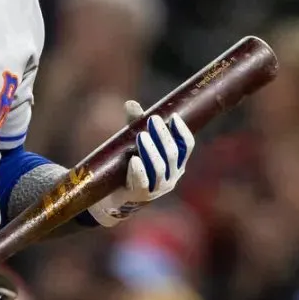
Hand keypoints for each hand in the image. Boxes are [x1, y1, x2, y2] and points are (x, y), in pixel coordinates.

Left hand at [89, 101, 193, 227]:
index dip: (181, 131)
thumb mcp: (133, 143)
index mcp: (176, 164)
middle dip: (163, 135)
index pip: (187, 146)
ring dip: (150, 150)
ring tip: (141, 136)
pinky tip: (134, 160)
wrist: (111, 196)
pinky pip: (143, 183)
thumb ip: (135, 125)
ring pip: (159, 168)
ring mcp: (158, 189)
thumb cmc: (128, 166)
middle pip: (173, 154)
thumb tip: (131, 104)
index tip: (173, 116)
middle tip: (153, 119)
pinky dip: (139, 170)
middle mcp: (171, 177)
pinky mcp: (141, 196)